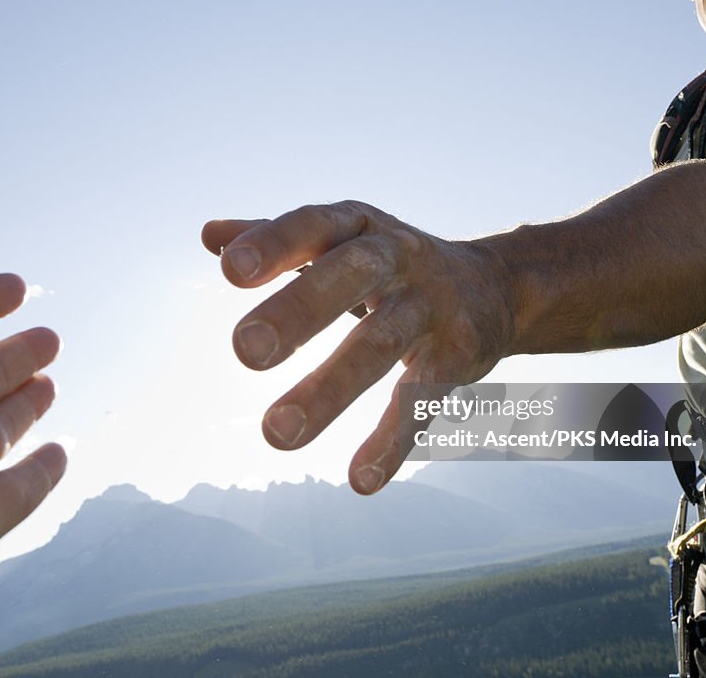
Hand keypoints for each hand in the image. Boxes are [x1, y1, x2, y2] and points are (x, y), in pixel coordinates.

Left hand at [203, 201, 513, 494]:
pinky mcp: (458, 356)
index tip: (230, 270)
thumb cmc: (392, 262)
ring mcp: (430, 306)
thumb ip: (280, 238)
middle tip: (244, 351)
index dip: (275, 243)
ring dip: (329, 390)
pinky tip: (361, 480)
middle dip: (299, 312)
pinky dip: (393, 439)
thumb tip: (211, 235)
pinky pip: (423, 398)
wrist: (495, 286)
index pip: (313, 225)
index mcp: (357, 226)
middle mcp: (397, 257)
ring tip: (276, 436)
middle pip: (349, 277)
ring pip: (380, 345)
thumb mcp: (343, 239)